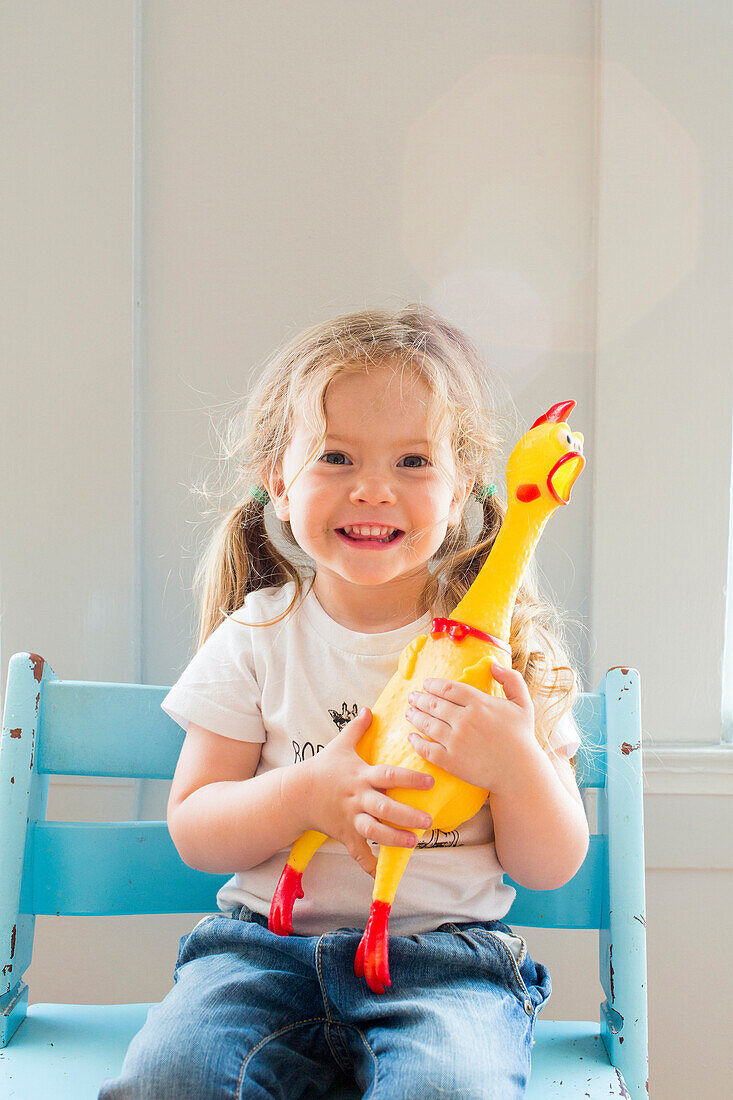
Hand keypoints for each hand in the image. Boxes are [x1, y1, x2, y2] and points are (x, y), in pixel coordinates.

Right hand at [304, 707, 434, 877]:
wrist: (297, 794)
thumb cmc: (323, 768)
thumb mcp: (340, 745)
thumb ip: (357, 728)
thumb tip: (370, 708)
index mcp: (361, 776)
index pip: (388, 776)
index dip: (409, 780)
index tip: (430, 783)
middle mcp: (358, 798)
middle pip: (384, 809)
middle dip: (406, 816)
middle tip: (427, 820)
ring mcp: (351, 819)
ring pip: (374, 832)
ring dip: (394, 839)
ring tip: (413, 843)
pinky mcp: (345, 835)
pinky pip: (358, 853)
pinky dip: (369, 865)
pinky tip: (383, 874)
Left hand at [404, 661, 537, 793]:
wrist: (520, 772)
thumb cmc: (522, 737)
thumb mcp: (523, 704)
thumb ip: (512, 680)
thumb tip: (494, 664)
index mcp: (480, 704)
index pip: (448, 688)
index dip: (434, 684)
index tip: (426, 684)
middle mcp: (465, 720)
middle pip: (434, 704)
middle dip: (420, 698)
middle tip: (412, 697)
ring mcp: (456, 741)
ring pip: (427, 724)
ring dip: (415, 716)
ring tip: (409, 713)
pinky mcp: (451, 761)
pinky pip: (427, 749)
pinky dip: (416, 742)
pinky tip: (412, 737)